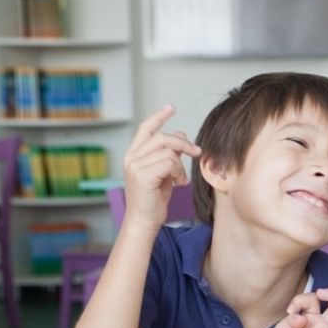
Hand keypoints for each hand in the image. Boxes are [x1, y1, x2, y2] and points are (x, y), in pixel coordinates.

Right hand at [123, 105, 200, 233]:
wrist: (144, 220)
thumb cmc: (154, 198)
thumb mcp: (164, 171)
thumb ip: (170, 153)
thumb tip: (182, 134)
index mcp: (134, 154)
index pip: (146, 128)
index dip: (159, 117)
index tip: (171, 107)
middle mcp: (131, 157)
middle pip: (163, 138)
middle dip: (183, 144)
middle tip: (196, 152)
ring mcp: (135, 166)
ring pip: (168, 151)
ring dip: (181, 165)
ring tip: (181, 179)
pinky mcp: (143, 175)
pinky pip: (169, 163)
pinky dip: (179, 172)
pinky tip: (179, 184)